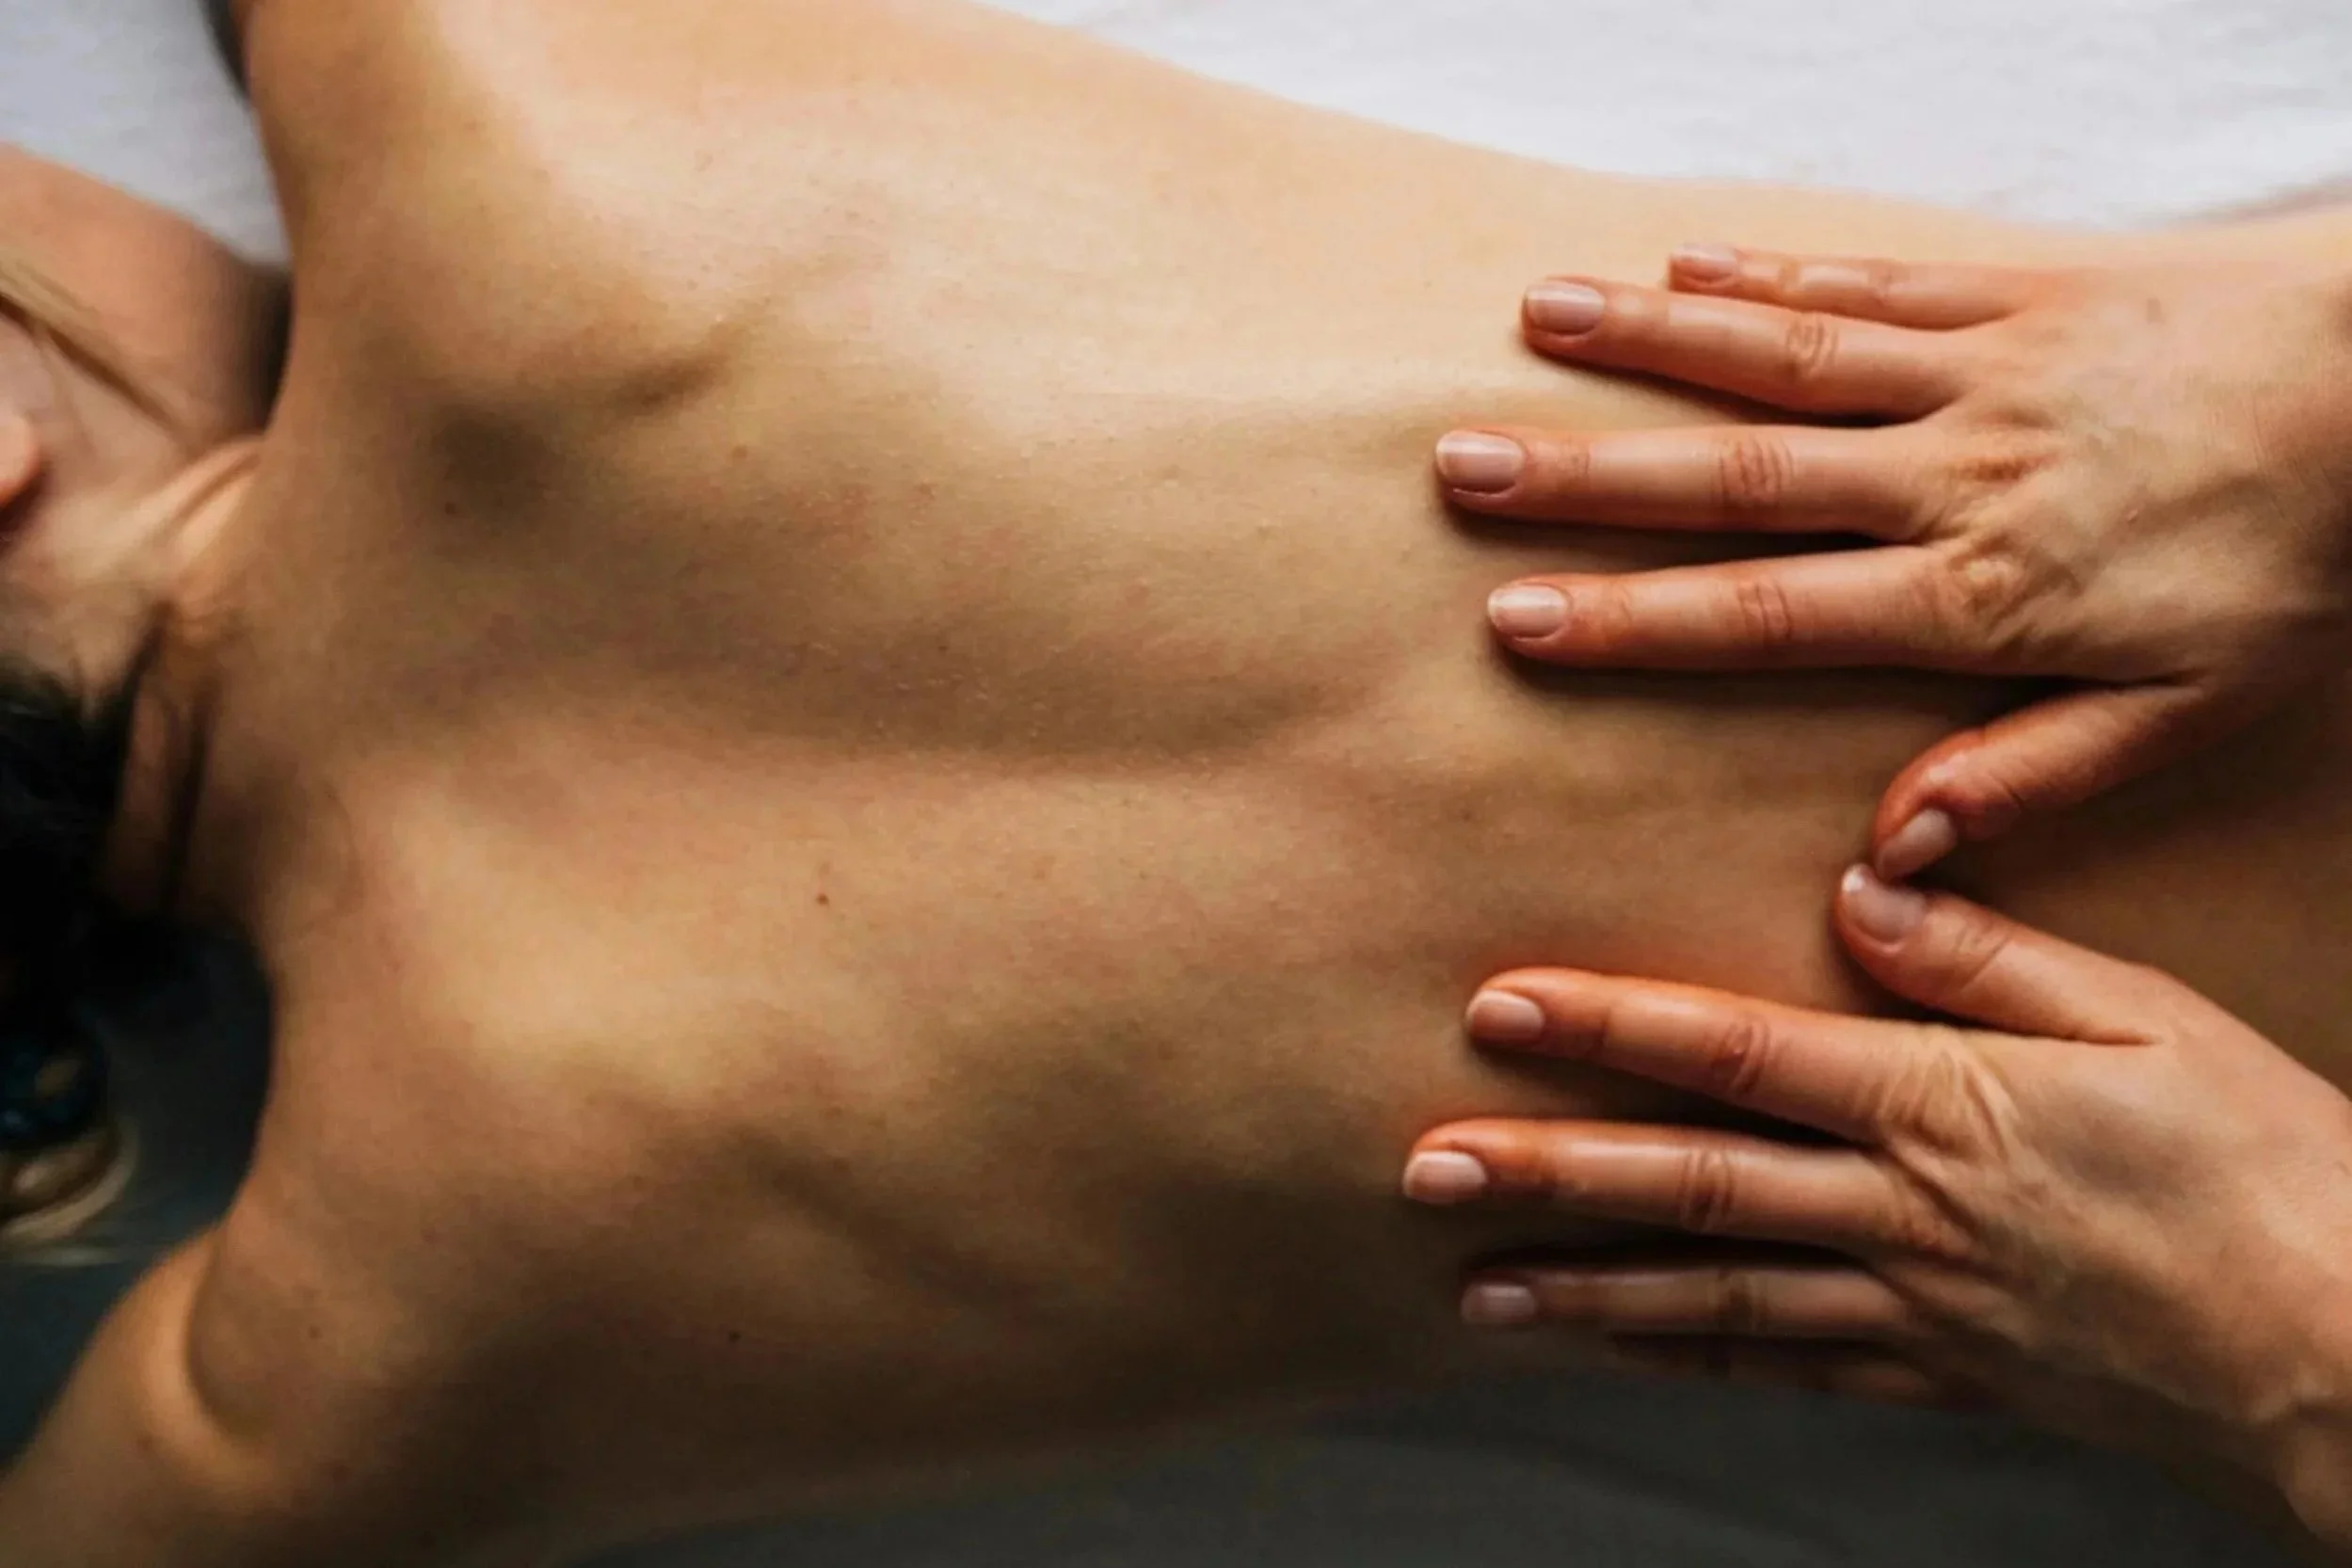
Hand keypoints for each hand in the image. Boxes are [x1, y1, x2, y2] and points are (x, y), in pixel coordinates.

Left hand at [1401, 872, 2351, 1547]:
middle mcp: (1904, 1210)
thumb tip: (1857, 888)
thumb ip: (1990, 955)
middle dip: (1549, 1175)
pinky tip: (1620, 1347)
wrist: (2349, 1352)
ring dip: (1585, 1290)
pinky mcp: (1942, 1376)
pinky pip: (1788, 1372)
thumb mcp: (2152, 1016)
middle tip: (1425, 1171)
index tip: (1499, 1008)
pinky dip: (1691, 1360)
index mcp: (1944, 1101)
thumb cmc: (2272, 1162)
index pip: (1738, 1053)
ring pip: (1715, 1299)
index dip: (1609, 1027)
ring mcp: (1915, 1307)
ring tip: (1476, 1286)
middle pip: (1692, 1187)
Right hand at [1438, 248, 2351, 876]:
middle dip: (1592, 472)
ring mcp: (1978, 371)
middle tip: (1463, 465)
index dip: (1637, 618)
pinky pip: (1871, 281)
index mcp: (1981, 591)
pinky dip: (1769, 272)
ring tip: (1533, 325)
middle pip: (1742, 474)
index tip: (1518, 619)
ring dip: (1650, 342)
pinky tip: (1679, 264)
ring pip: (1784, 355)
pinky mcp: (2015, 295)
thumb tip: (1888, 856)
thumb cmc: (2295, 564)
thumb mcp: (2187, 712)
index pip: (1774, 610)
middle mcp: (1951, 473)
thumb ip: (2030, 777)